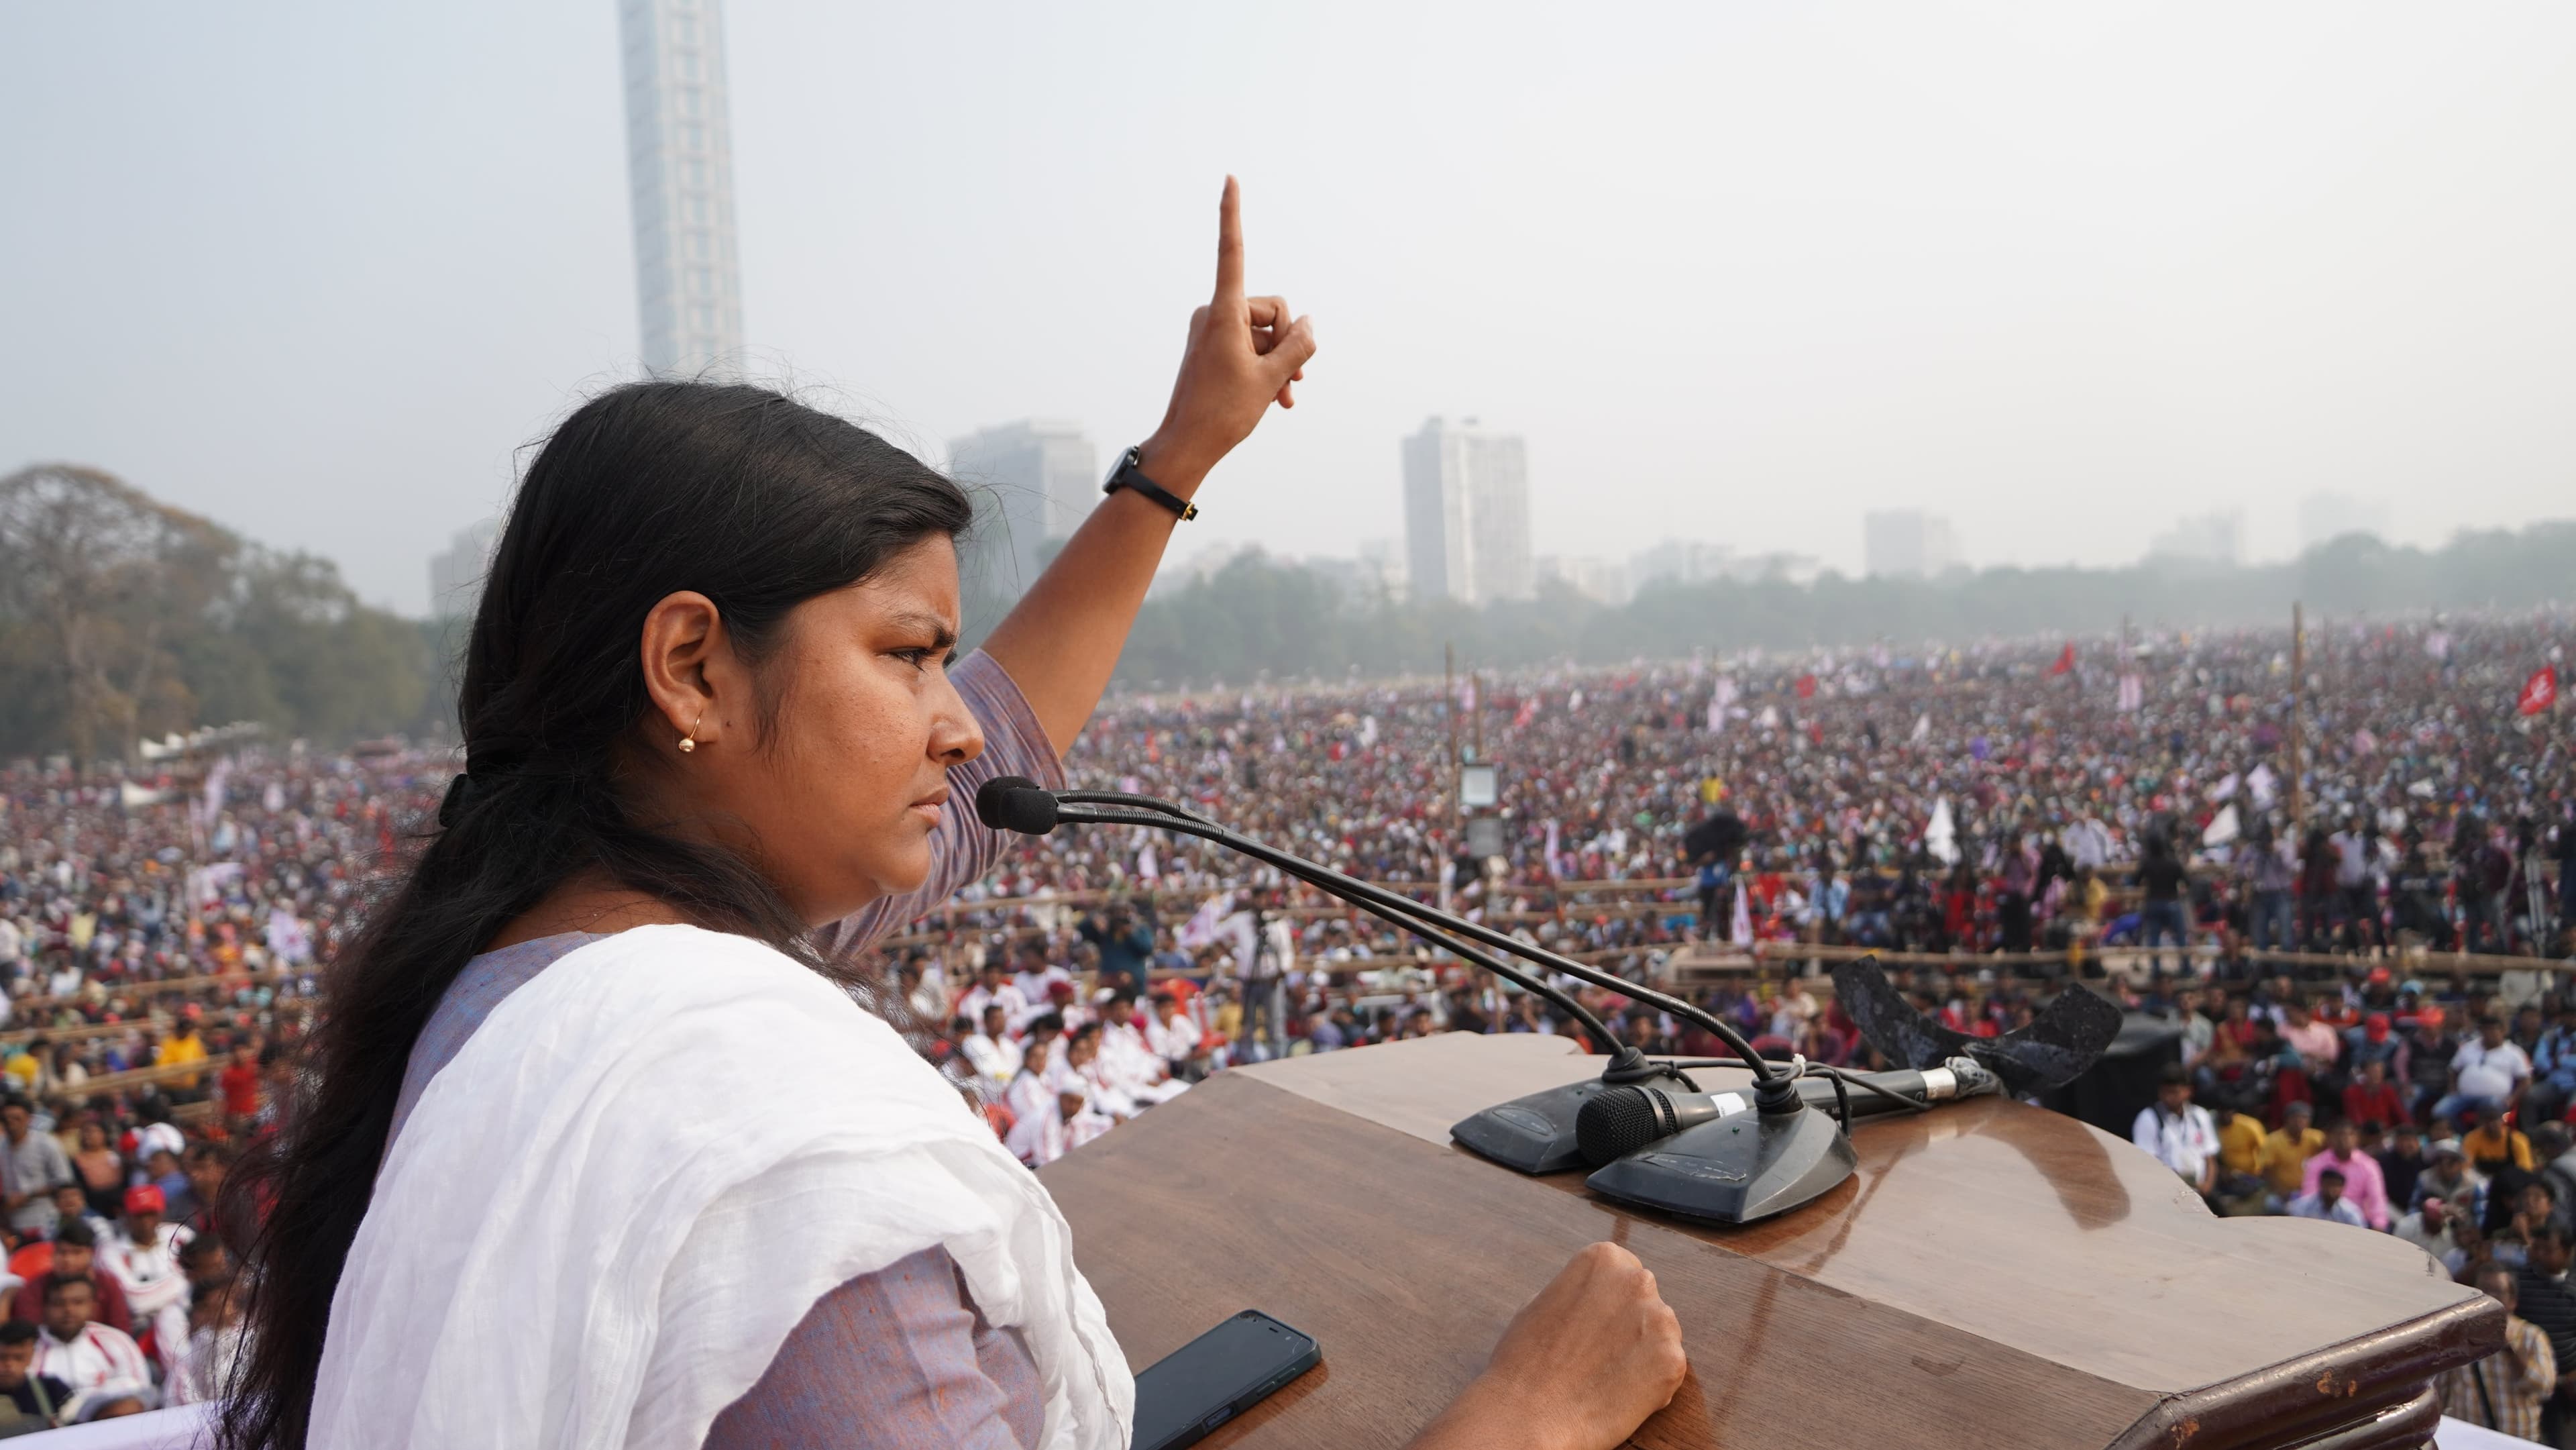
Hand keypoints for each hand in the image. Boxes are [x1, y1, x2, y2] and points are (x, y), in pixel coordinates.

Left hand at [1135, 177, 1316, 491]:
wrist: (1186, 446)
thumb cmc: (1224, 413)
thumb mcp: (1272, 379)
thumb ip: (1298, 346)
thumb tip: (1308, 324)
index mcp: (1223, 312)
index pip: (1231, 251)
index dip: (1232, 213)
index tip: (1229, 177)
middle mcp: (1214, 313)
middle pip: (1270, 309)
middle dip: (1287, 342)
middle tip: (1292, 381)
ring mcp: (1211, 331)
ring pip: (1263, 333)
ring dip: (1279, 362)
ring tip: (1284, 397)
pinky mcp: (1211, 348)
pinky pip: (1249, 346)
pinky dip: (1265, 368)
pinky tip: (1276, 397)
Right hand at [1407, 1242, 1686, 1449]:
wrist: (1528, 1416)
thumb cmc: (1525, 1362)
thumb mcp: (1543, 1302)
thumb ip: (1580, 1292)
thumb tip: (1597, 1297)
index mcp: (1604, 1259)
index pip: (1625, 1274)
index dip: (1611, 1305)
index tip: (1594, 1328)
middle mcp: (1637, 1281)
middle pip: (1648, 1303)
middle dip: (1631, 1327)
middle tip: (1600, 1356)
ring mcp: (1659, 1320)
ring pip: (1662, 1337)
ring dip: (1643, 1355)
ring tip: (1605, 1378)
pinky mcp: (1672, 1361)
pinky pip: (1669, 1371)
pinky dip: (1651, 1386)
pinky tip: (1618, 1395)